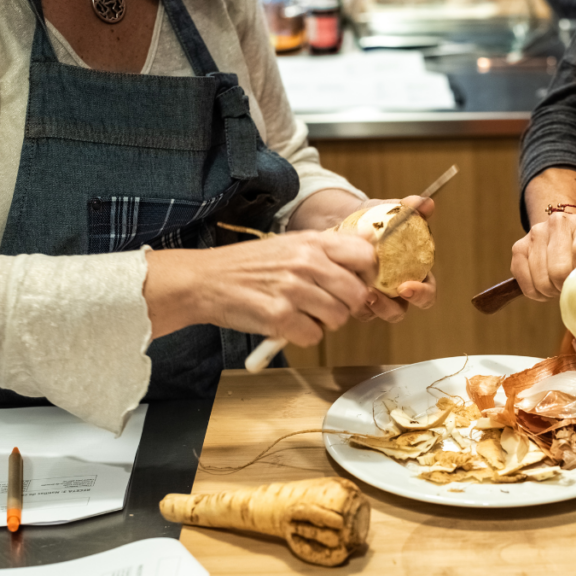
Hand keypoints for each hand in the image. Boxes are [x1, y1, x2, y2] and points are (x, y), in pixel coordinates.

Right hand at [144, 230, 375, 346]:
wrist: (204, 281)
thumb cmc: (250, 265)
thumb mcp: (291, 243)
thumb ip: (330, 246)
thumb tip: (370, 240)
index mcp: (312, 242)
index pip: (366, 256)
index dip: (368, 275)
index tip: (357, 283)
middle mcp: (306, 262)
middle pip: (357, 294)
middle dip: (346, 306)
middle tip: (325, 304)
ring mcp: (293, 289)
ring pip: (339, 318)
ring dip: (324, 322)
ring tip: (302, 312)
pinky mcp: (279, 317)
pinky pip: (314, 336)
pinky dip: (303, 336)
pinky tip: (287, 324)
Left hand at [290, 191, 436, 321]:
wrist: (344, 219)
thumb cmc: (376, 218)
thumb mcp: (391, 209)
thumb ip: (411, 208)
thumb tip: (426, 203)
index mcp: (414, 273)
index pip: (427, 292)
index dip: (422, 294)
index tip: (407, 287)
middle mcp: (396, 291)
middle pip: (400, 311)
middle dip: (389, 308)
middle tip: (374, 295)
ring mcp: (374, 296)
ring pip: (374, 313)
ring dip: (367, 307)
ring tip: (355, 292)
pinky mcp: (352, 297)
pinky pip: (353, 307)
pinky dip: (348, 300)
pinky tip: (340, 286)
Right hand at [511, 211, 575, 300]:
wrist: (565, 230)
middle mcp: (557, 223)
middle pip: (559, 270)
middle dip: (565, 286)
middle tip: (570, 286)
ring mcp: (535, 233)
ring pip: (541, 280)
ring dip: (551, 291)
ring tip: (558, 285)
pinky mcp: (518, 247)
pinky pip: (525, 283)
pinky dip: (535, 292)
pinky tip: (545, 287)